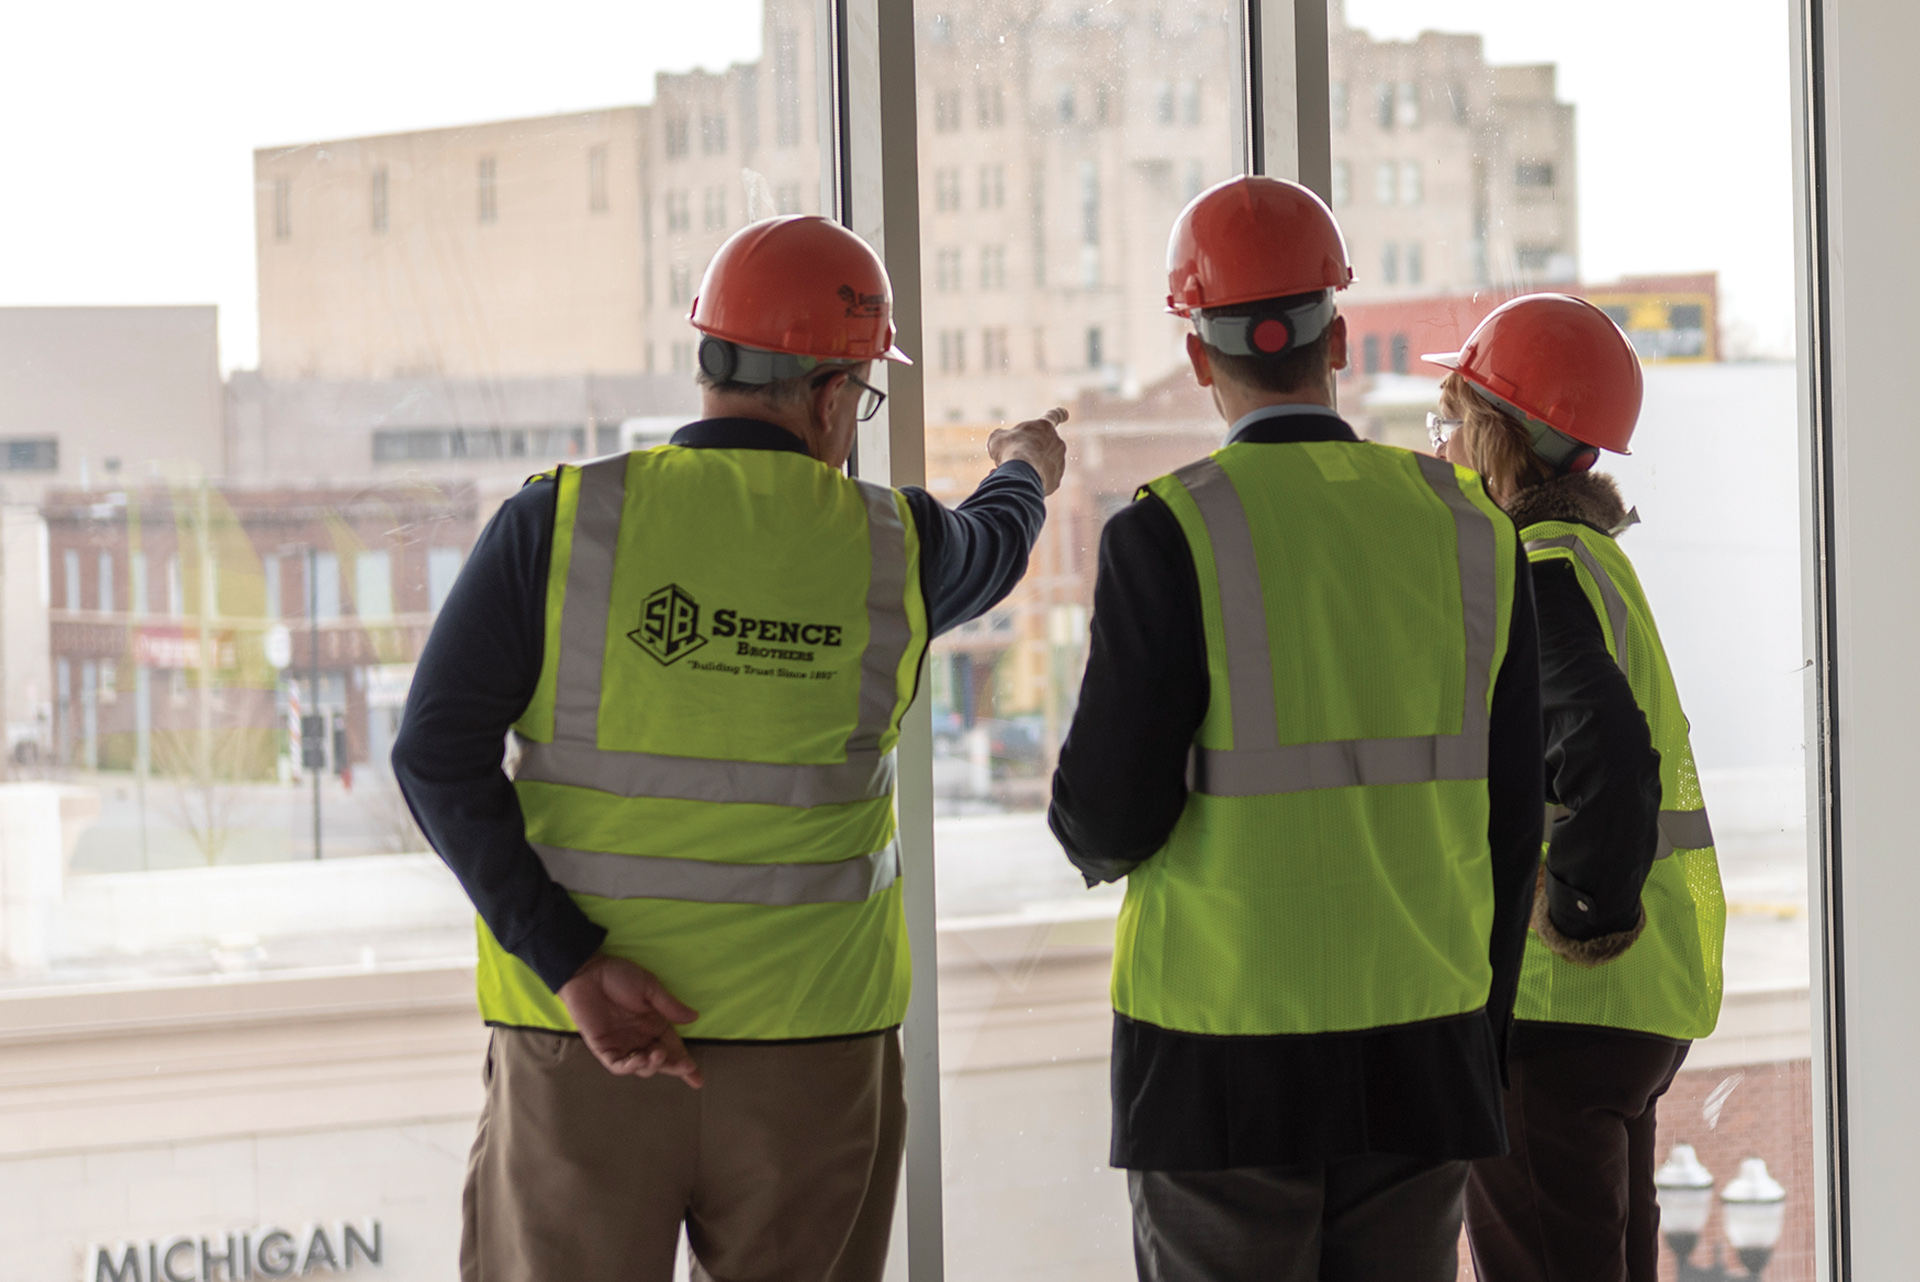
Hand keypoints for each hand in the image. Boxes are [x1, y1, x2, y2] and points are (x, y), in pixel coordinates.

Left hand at [556, 952, 703, 1087]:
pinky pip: (618, 1064)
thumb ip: (670, 1005)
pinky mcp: (604, 1048)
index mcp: (654, 1023)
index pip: (674, 1047)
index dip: (685, 1062)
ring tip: (659, 1055)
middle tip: (685, 1067)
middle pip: (661, 1061)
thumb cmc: (619, 976)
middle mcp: (640, 1037)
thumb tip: (694, 1017)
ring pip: (642, 1066)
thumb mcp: (649, 987)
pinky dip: (630, 1066)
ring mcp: (622, 1044)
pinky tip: (640, 1060)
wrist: (588, 972)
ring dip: (653, 1065)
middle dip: (674, 1067)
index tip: (698, 1079)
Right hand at [988, 407, 1068, 495]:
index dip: (1059, 414)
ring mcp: (1059, 463)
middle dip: (1030, 452)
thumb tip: (1002, 442)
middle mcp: (1057, 443)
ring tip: (1013, 473)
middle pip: (1044, 446)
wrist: (1021, 474)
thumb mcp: (998, 438)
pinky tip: (1019, 484)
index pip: (1054, 416)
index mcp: (1045, 427)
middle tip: (1013, 458)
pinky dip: (1032, 482)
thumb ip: (1003, 437)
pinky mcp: (1056, 480)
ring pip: (1042, 465)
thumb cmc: (1010, 449)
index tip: (1065, 414)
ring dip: (1030, 468)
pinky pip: (1043, 480)